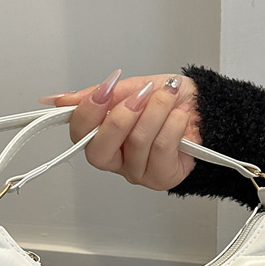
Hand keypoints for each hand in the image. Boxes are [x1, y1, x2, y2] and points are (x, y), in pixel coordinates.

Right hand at [39, 70, 200, 190]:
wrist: (205, 107)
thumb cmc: (168, 101)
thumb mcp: (131, 88)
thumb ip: (98, 94)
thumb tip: (60, 99)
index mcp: (103, 136)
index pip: (79, 134)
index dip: (88, 112)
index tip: (106, 89)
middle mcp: (117, 159)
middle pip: (99, 151)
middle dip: (121, 117)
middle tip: (141, 95)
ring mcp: (138, 171)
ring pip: (136, 143)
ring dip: (155, 112)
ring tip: (167, 97)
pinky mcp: (162, 177)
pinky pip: (161, 149)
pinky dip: (173, 124)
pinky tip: (179, 116)